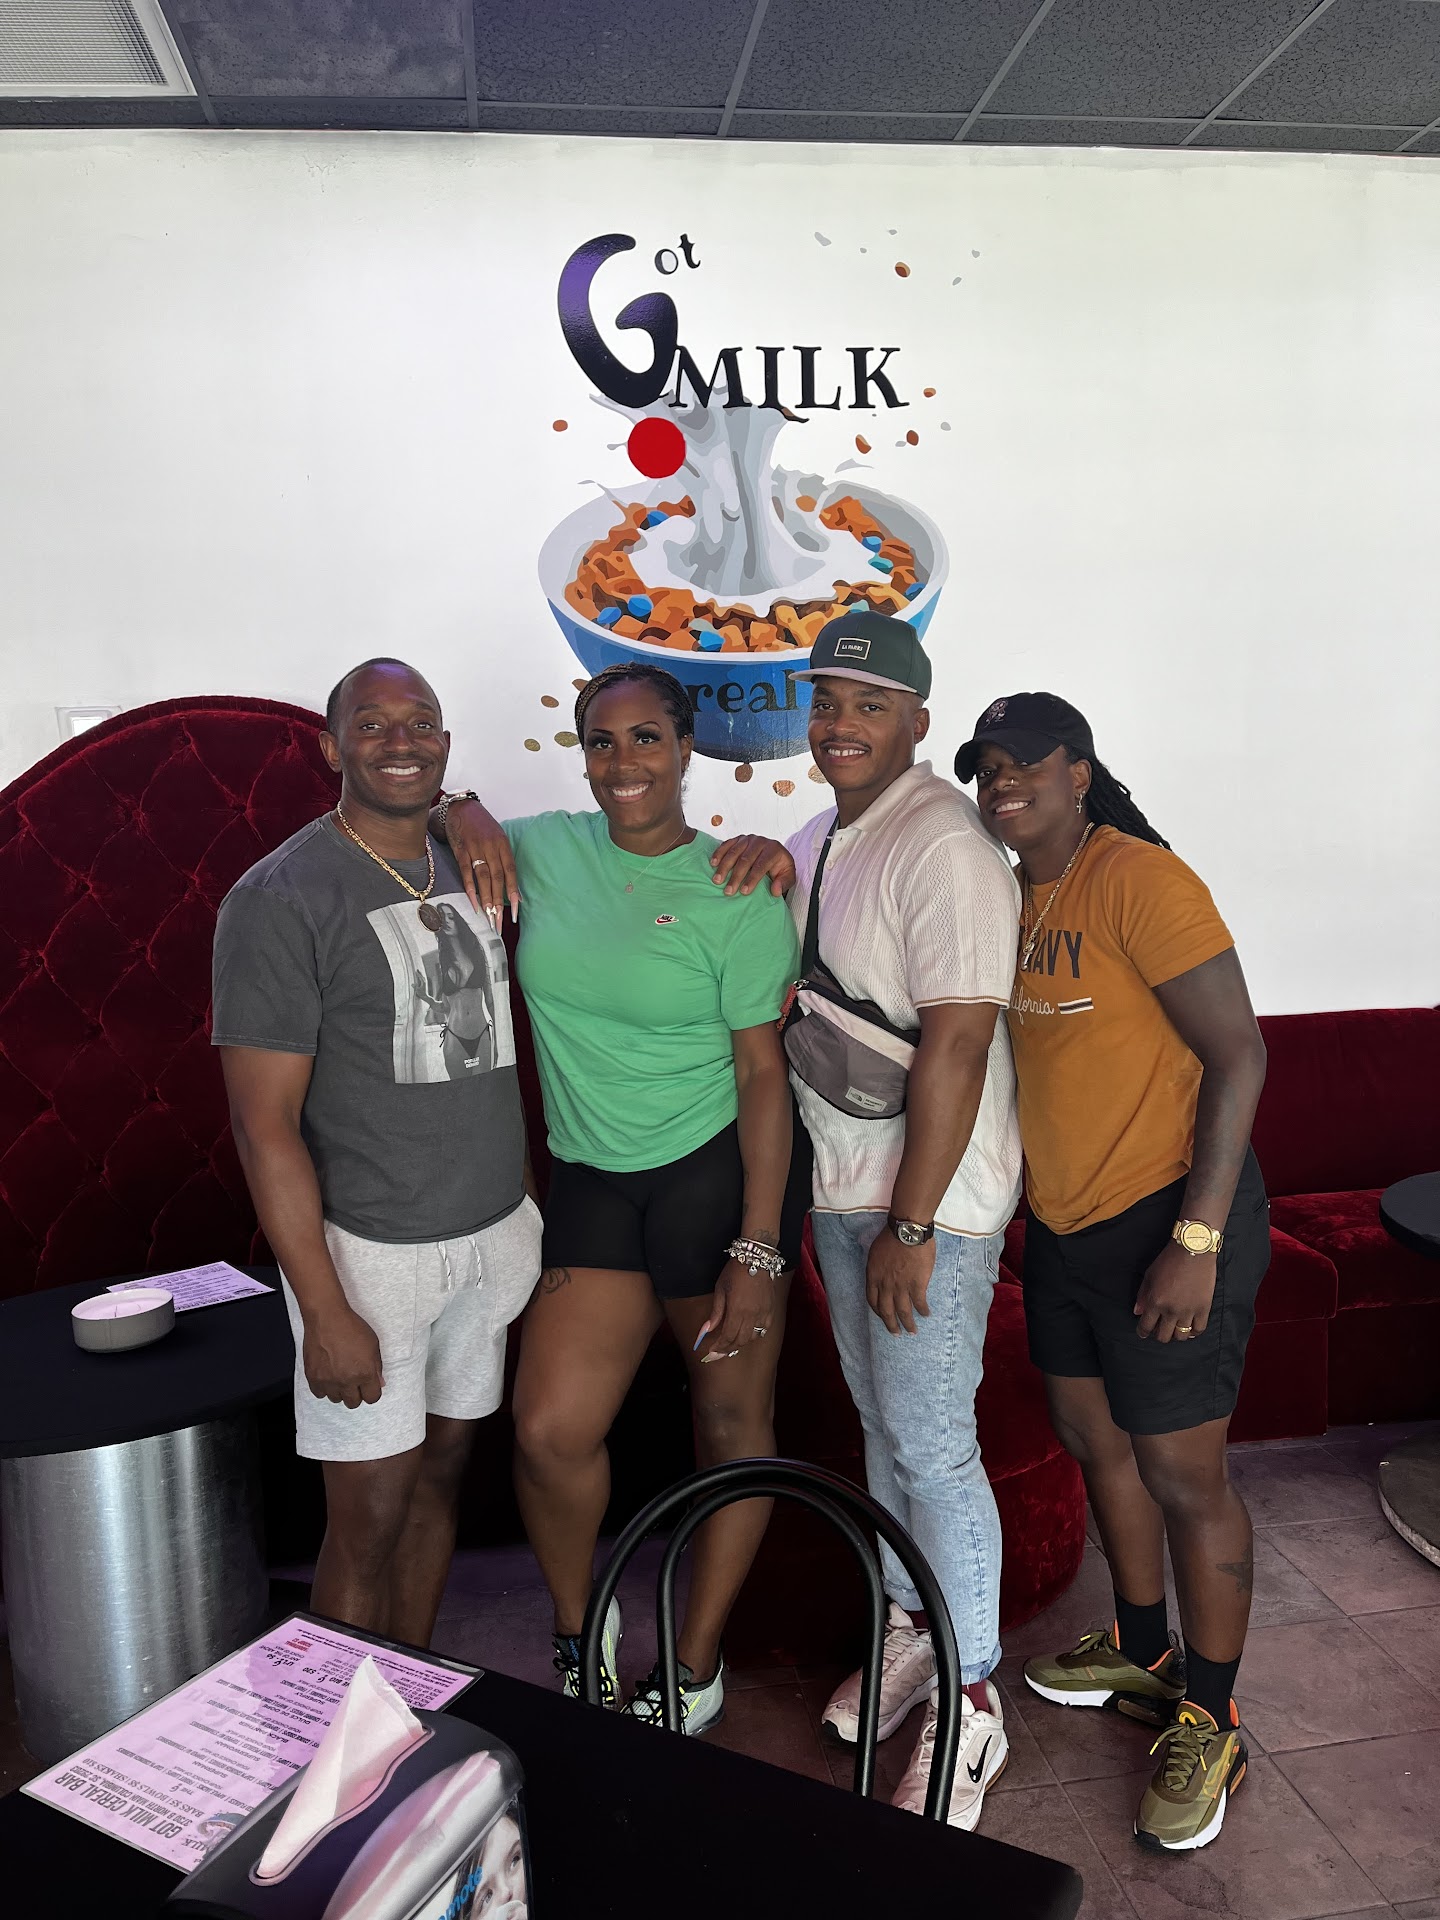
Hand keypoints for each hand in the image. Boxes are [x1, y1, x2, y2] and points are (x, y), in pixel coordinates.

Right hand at [302, 1303, 384, 1406]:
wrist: (326, 1317)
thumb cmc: (351, 1327)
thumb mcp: (373, 1344)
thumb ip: (377, 1366)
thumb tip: (379, 1383)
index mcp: (365, 1372)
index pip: (372, 1398)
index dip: (372, 1391)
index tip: (368, 1386)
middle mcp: (347, 1380)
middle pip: (354, 1403)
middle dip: (356, 1393)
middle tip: (354, 1381)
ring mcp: (328, 1380)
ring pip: (336, 1399)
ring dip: (339, 1390)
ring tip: (339, 1375)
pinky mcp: (313, 1377)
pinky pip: (320, 1394)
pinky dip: (324, 1387)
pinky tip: (327, 1375)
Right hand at [443, 799, 519, 924]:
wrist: (461, 806)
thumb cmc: (481, 825)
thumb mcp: (497, 838)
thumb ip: (503, 860)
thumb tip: (511, 886)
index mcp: (503, 844)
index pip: (511, 872)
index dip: (514, 891)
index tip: (516, 910)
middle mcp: (491, 846)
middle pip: (498, 878)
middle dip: (499, 902)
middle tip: (500, 921)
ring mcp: (476, 847)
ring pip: (483, 877)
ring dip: (486, 898)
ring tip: (489, 916)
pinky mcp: (461, 849)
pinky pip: (466, 871)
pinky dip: (470, 888)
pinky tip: (473, 902)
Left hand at [693, 1258, 776, 1361]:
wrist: (757, 1258)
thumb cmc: (735, 1271)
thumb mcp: (720, 1289)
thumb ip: (716, 1312)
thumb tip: (707, 1330)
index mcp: (737, 1310)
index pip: (727, 1337)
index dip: (719, 1348)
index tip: (711, 1352)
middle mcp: (752, 1315)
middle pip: (740, 1341)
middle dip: (728, 1350)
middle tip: (718, 1354)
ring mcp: (763, 1313)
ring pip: (752, 1337)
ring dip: (740, 1343)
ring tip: (731, 1345)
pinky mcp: (770, 1310)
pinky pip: (763, 1329)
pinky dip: (754, 1335)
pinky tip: (747, 1334)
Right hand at [709, 835, 795, 897]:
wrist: (775, 854)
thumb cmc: (780, 867)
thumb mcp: (788, 876)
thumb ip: (784, 883)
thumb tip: (775, 890)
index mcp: (774, 849)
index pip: (761, 865)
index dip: (752, 879)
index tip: (744, 892)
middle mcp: (760, 841)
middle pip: (745, 859)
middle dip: (736, 876)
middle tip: (728, 891)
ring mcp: (748, 839)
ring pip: (734, 852)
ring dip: (724, 867)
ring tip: (717, 881)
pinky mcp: (738, 838)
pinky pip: (726, 844)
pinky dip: (719, 853)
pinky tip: (713, 864)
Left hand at [866, 1228, 934, 1335]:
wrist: (907, 1231)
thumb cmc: (891, 1237)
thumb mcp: (875, 1252)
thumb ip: (877, 1267)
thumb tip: (881, 1274)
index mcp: (873, 1276)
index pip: (873, 1300)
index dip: (878, 1311)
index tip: (883, 1316)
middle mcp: (886, 1285)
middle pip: (887, 1311)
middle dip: (891, 1325)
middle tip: (896, 1334)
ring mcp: (901, 1286)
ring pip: (903, 1311)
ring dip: (907, 1323)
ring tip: (912, 1331)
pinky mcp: (917, 1284)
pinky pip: (919, 1302)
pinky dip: (922, 1310)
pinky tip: (926, 1314)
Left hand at [1134, 1242, 1215, 1341]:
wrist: (1193, 1250)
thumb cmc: (1169, 1260)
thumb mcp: (1149, 1275)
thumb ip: (1142, 1295)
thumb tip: (1138, 1312)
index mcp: (1155, 1302)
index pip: (1146, 1326)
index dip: (1142, 1332)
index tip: (1142, 1332)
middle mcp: (1171, 1310)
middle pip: (1163, 1336)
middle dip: (1158, 1335)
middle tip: (1158, 1329)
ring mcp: (1188, 1311)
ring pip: (1180, 1336)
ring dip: (1175, 1334)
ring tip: (1174, 1327)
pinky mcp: (1203, 1308)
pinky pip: (1199, 1329)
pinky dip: (1193, 1332)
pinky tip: (1189, 1327)